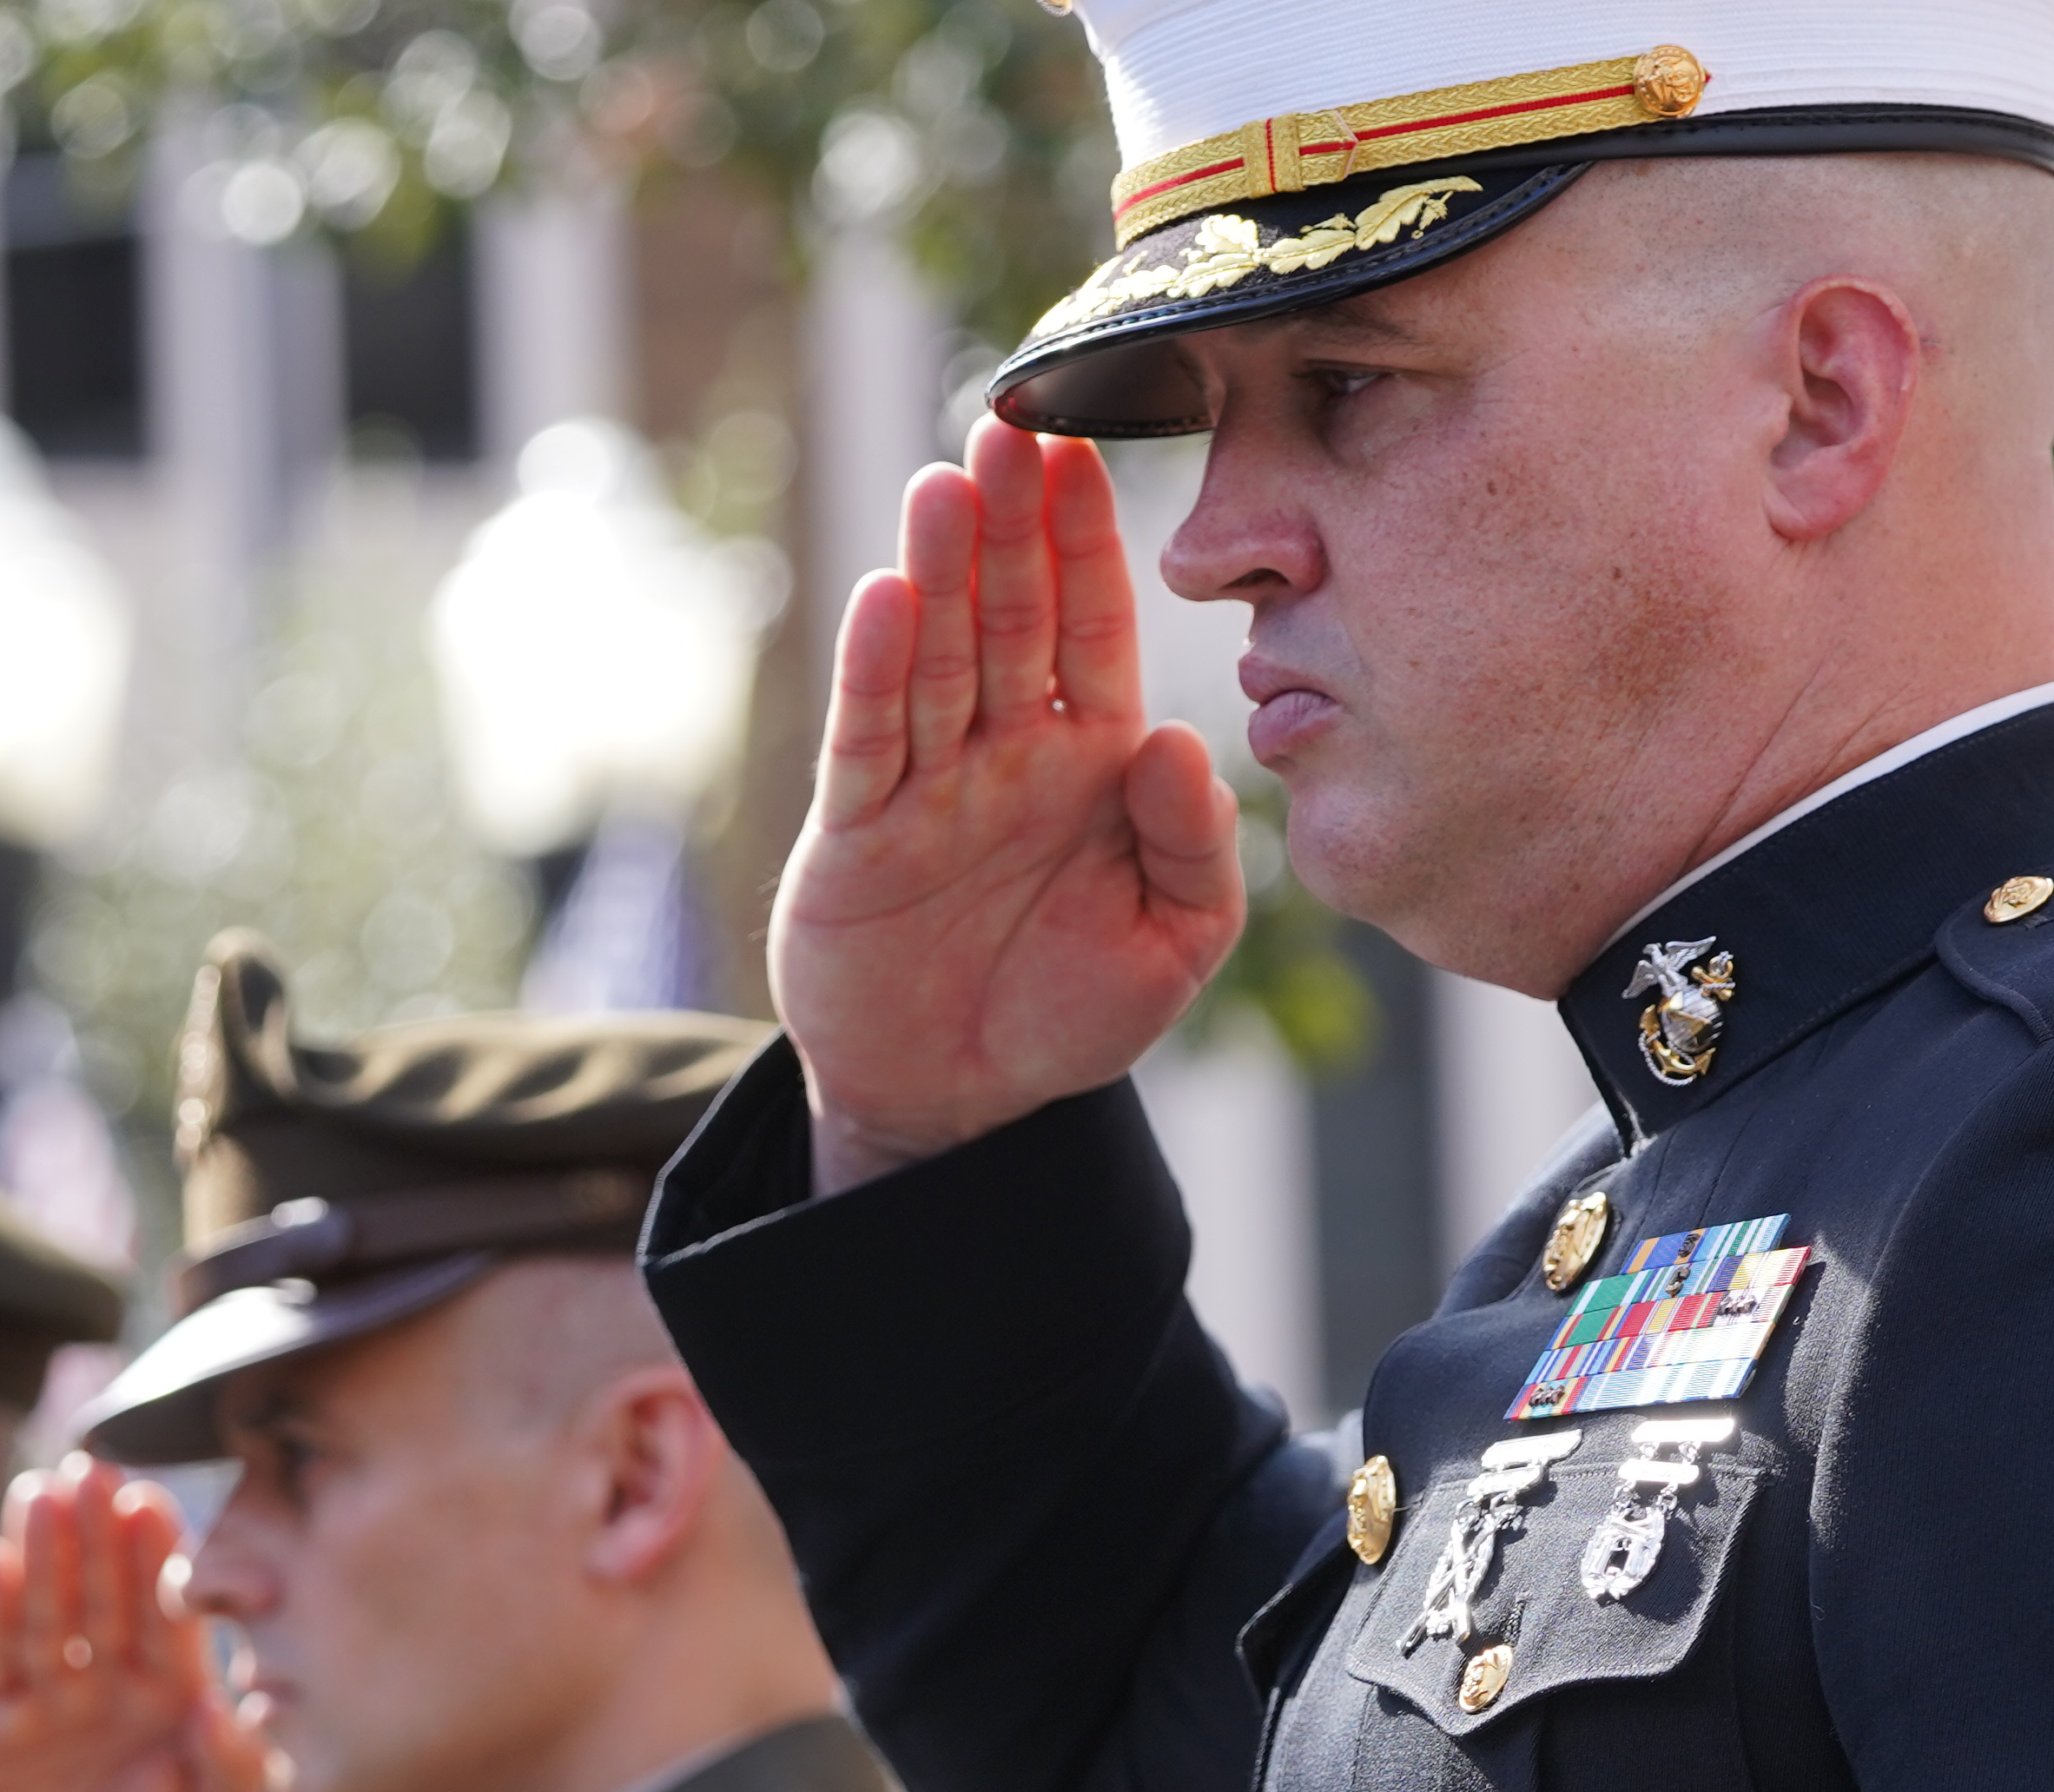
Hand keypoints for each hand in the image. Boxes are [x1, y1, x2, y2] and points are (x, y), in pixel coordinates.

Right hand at [0, 1459, 265, 1791]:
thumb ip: (235, 1778)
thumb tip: (232, 1708)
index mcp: (170, 1696)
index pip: (167, 1612)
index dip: (162, 1559)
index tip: (159, 1504)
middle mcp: (105, 1682)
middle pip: (101, 1591)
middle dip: (99, 1532)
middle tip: (94, 1468)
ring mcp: (42, 1697)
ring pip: (42, 1609)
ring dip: (41, 1552)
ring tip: (40, 1493)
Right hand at [771, 421, 1246, 1187]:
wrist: (959, 1104)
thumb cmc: (1069, 1016)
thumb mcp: (1173, 949)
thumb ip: (1196, 850)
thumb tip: (1177, 738)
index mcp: (1092, 760)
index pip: (1093, 629)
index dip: (1088, 544)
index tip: (1088, 455)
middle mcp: (1006, 751)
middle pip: (1008, 616)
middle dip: (1010, 523)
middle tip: (1011, 425)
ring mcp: (927, 785)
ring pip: (935, 657)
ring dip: (939, 572)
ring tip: (946, 482)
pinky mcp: (857, 833)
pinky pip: (868, 739)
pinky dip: (874, 670)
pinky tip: (883, 596)